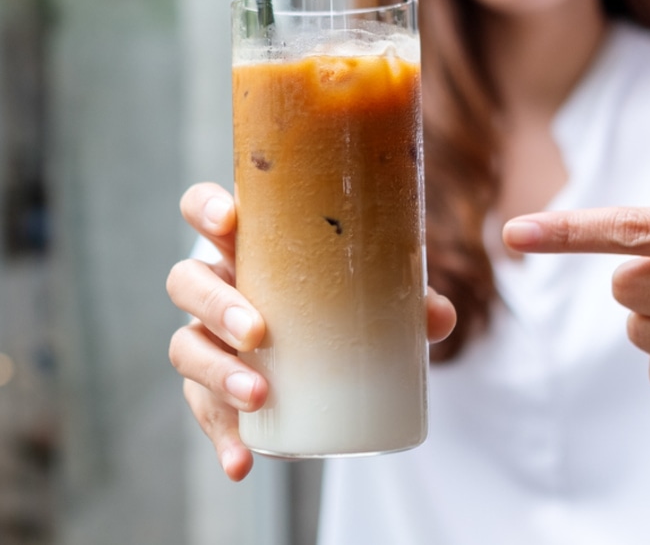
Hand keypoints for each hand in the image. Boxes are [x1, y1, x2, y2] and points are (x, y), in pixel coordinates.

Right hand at [167, 182, 455, 480]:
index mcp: (248, 245)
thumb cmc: (342, 295)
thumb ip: (407, 296)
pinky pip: (203, 410)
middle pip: (188, 282)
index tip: (227, 221)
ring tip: (257, 396)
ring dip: (216, 372)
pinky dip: (221, 436)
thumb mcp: (371, 288)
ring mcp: (208, 337)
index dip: (204, 208)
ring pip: (186, 346)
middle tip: (257, 331)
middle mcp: (218, 285)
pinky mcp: (211, 387)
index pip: (203, 211)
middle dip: (216, 305)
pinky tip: (241, 462)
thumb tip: (441, 316)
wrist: (325, 348)